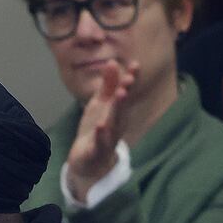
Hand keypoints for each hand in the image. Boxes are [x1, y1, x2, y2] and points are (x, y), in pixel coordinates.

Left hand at [65, 60, 136, 202]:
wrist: (87, 160)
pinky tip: (101, 126)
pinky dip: (101, 135)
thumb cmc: (97, 128)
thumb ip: (107, 85)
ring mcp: (108, 137)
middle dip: (125, 93)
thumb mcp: (100, 104)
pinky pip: (100, 143)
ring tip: (119, 95)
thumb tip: (112, 62)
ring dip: (117, 110)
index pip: (125, 93)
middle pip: (121, 107)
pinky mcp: (97, 151)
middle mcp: (116, 123)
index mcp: (117, 111)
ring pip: (113, 123)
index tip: (135, 65)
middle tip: (128, 79)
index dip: (130, 80)